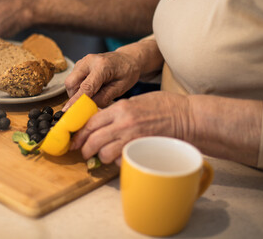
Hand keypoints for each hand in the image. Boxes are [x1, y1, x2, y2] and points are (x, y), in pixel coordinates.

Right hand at [63, 51, 140, 110]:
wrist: (127, 59)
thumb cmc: (127, 72)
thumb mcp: (120, 88)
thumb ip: (104, 98)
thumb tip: (88, 107)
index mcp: (102, 66)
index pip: (86, 87)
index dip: (77, 100)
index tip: (70, 110)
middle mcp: (89, 61)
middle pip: (71, 82)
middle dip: (75, 96)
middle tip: (86, 103)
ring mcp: (83, 61)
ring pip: (70, 81)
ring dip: (77, 91)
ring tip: (93, 93)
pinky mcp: (80, 64)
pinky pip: (73, 79)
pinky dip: (78, 87)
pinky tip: (91, 87)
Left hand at [70, 91, 189, 164]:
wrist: (186, 116)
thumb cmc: (163, 106)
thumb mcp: (135, 102)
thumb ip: (116, 112)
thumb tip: (98, 122)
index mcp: (120, 108)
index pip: (91, 123)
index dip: (80, 134)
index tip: (75, 140)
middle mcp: (123, 123)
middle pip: (93, 140)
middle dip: (85, 149)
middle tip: (84, 152)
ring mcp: (132, 138)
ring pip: (104, 154)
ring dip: (101, 157)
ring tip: (104, 155)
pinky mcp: (141, 149)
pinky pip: (121, 161)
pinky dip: (118, 161)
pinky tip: (121, 156)